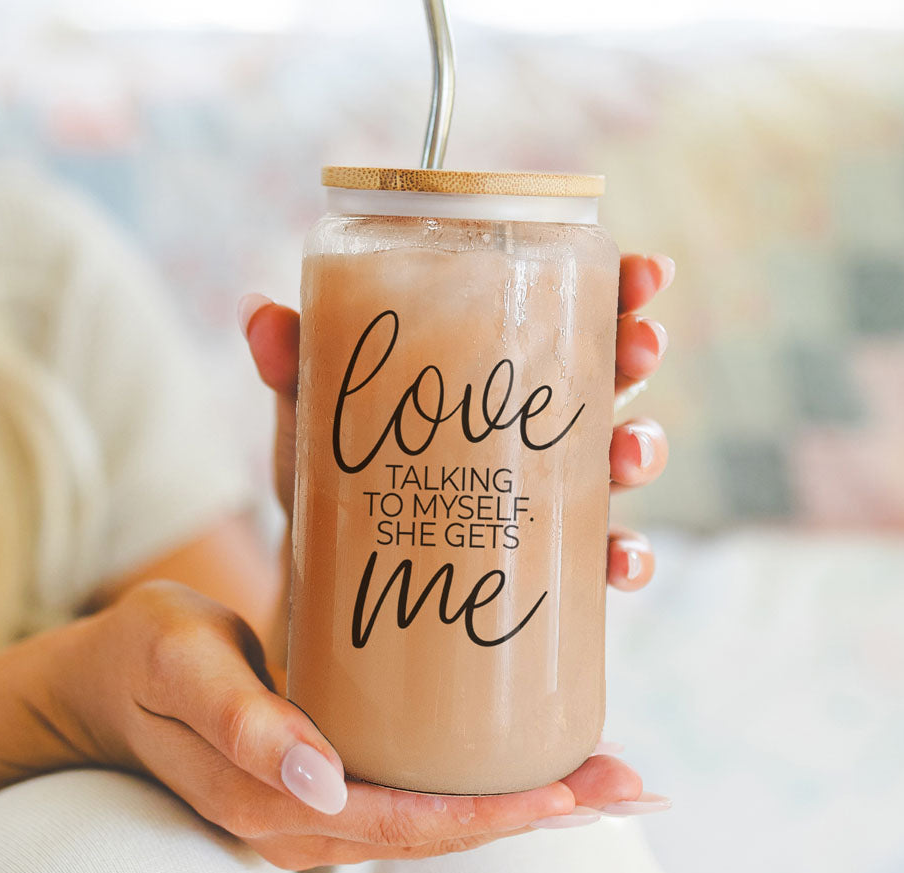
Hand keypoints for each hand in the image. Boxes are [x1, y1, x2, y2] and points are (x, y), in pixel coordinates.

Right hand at [50, 580, 646, 868]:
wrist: (116, 677)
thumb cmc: (150, 659)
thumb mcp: (182, 668)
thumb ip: (242, 723)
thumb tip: (321, 780)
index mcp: (277, 803)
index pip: (404, 824)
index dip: (491, 815)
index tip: (569, 793)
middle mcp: (310, 819)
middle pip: (441, 831)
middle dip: (537, 812)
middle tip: (625, 783)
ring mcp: (323, 804)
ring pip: (439, 819)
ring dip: (523, 802)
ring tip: (603, 777)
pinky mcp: (332, 774)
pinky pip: (417, 791)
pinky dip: (480, 785)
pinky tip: (525, 762)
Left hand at [238, 251, 673, 592]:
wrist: (332, 572)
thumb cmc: (337, 475)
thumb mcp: (316, 415)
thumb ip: (296, 367)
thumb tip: (258, 313)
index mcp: (493, 367)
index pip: (565, 311)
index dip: (617, 285)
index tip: (645, 270)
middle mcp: (531, 423)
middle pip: (608, 374)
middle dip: (637, 352)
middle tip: (640, 345)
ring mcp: (544, 489)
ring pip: (618, 458)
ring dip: (641, 450)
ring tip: (628, 456)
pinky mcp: (541, 555)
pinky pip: (599, 553)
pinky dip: (624, 557)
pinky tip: (620, 562)